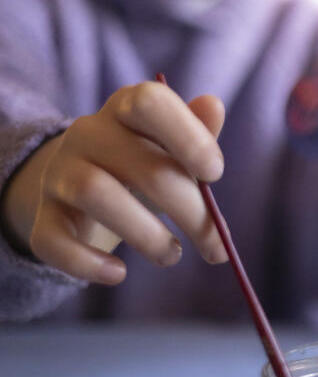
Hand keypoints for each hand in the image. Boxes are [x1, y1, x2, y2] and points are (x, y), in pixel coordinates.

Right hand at [5, 82, 227, 283]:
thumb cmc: (145, 165)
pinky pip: (54, 241)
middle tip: (215, 245)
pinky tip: (118, 274)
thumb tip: (214, 105)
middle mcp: (87, 133)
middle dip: (190, 211)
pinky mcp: (43, 216)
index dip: (189, 138)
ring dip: (147, 236)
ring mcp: (59, 173)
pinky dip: (88, 263)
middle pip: (143, 167)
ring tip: (172, 255)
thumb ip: (198, 131)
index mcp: (126, 108)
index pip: (150, 102)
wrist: (83, 193)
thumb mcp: (175, 148)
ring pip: (97, 195)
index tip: (216, 174)